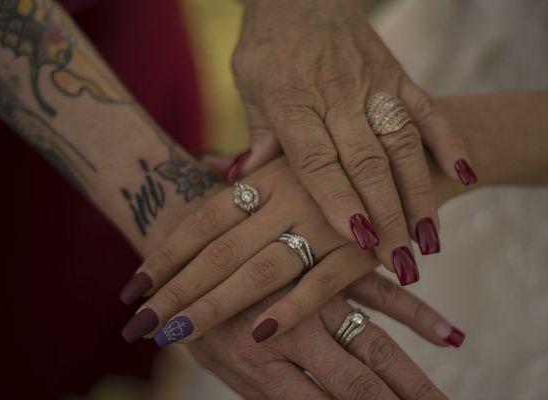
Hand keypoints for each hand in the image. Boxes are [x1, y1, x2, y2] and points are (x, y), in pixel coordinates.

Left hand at [121, 158, 423, 344]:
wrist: (416, 138)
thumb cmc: (345, 149)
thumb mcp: (294, 140)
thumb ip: (252, 157)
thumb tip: (208, 163)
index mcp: (266, 173)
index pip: (202, 219)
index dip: (165, 254)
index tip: (131, 289)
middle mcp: (289, 195)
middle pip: (220, 251)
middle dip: (176, 291)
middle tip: (137, 325)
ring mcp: (326, 220)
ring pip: (261, 270)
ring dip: (216, 306)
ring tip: (175, 336)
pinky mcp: (366, 244)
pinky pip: (324, 283)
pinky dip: (292, 310)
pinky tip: (257, 338)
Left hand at [188, 272, 458, 398]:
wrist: (181, 225)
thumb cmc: (194, 301)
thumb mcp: (211, 353)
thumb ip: (256, 388)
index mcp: (255, 364)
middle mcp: (290, 331)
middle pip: (354, 387)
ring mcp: (312, 294)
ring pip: (371, 344)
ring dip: (410, 381)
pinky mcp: (327, 256)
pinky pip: (377, 290)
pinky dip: (412, 312)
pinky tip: (448, 337)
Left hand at [227, 0, 475, 268]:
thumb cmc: (270, 45)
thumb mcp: (249, 84)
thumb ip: (258, 135)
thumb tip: (242, 183)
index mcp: (292, 101)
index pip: (318, 158)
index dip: (338, 199)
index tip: (359, 238)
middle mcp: (337, 95)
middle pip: (367, 162)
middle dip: (387, 215)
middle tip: (402, 262)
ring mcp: (373, 85)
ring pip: (403, 145)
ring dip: (420, 194)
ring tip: (431, 241)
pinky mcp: (398, 76)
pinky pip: (428, 109)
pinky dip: (449, 141)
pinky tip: (466, 175)